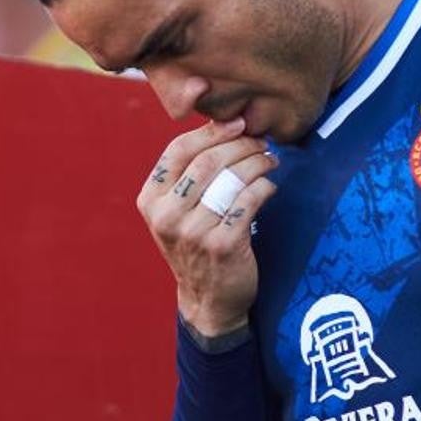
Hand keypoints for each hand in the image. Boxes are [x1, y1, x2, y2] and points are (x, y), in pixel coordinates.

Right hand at [136, 118, 278, 336]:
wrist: (208, 298)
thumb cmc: (196, 243)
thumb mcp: (176, 211)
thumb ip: (188, 175)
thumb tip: (225, 125)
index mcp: (151, 200)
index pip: (178, 150)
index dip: (210, 131)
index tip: (237, 122)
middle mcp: (167, 216)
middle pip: (208, 161)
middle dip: (240, 144)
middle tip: (261, 141)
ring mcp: (193, 232)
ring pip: (231, 179)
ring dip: (257, 162)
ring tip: (270, 160)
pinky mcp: (223, 245)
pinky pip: (249, 201)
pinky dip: (264, 187)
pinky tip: (269, 186)